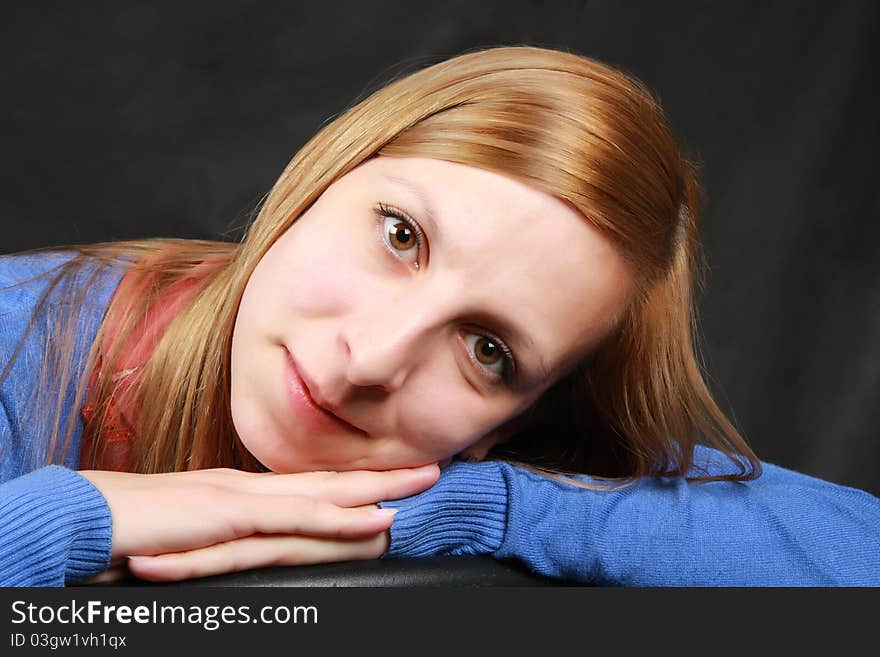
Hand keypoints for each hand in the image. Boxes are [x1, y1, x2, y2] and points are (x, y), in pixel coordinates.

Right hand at [79, 464, 438, 581]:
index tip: (390, 476)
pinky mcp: (230, 518)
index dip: (351, 480)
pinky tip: (375, 518)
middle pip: (328, 480)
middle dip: (381, 474)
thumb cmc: (130, 531)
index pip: (307, 484)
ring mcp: (242, 499)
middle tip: (431, 466)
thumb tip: (244, 542)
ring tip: (423, 481)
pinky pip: (296, 520)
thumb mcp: (187, 534)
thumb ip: (220, 535)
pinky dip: (341, 518)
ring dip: (378, 487)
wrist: (83, 519)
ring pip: (325, 493)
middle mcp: (248, 488)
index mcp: (239, 493)